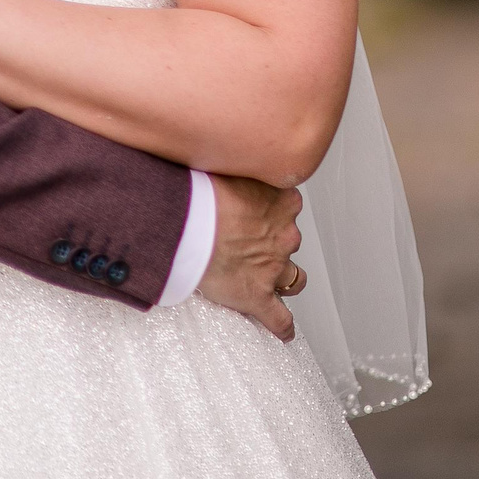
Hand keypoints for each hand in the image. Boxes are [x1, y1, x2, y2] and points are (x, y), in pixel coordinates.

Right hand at [197, 173, 305, 340]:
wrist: (186, 224)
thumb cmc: (196, 191)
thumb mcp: (217, 163)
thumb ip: (226, 162)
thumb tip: (210, 148)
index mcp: (280, 200)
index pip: (287, 203)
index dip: (270, 207)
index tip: (252, 207)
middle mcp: (284, 233)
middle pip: (288, 239)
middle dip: (272, 241)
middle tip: (243, 239)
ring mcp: (274, 267)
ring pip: (293, 278)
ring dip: (283, 279)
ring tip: (266, 278)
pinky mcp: (258, 296)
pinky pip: (279, 318)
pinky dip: (282, 326)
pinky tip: (282, 331)